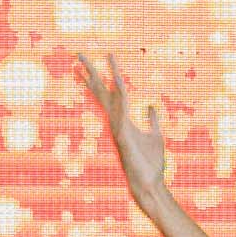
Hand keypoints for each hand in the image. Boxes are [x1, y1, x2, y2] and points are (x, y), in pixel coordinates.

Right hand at [78, 55, 177, 205]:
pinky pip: (121, 113)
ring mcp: (116, 128)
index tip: (107, 54)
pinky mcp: (123, 137)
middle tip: (79, 52)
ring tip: (84, 63)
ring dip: (97, 79)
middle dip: (90, 71)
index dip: (110, 72)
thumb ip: (152, 120)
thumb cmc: (151, 163)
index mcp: (122, 119)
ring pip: (106, 98)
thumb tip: (149, 105)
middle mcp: (115, 121)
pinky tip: (118, 83)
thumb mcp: (156, 135)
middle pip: (100, 91)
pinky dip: (120, 99)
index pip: (112, 91)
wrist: (149, 184)